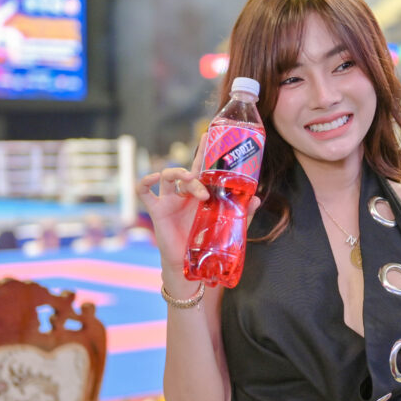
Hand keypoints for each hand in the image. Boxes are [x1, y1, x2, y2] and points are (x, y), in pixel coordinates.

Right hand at [136, 135, 261, 274]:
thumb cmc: (208, 242)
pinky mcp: (158, 211)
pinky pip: (144, 192)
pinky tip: (153, 179)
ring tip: (191, 185)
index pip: (201, 167)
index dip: (203, 151)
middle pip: (186, 170)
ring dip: (179, 175)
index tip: (208, 135)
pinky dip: (145, 182)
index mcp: (200, 193)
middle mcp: (184, 193)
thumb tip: (256, 198)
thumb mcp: (228, 225)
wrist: (190, 264)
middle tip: (204, 187)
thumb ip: (242, 212)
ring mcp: (169, 200)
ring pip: (168, 176)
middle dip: (194, 169)